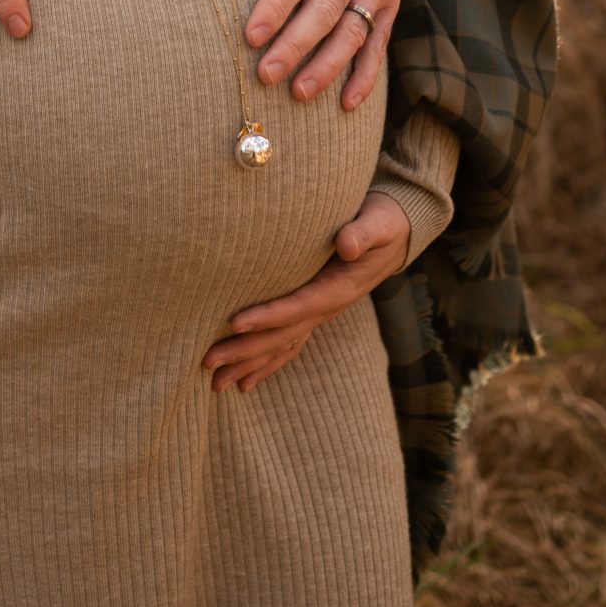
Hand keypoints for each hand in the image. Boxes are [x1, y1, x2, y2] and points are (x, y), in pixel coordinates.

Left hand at [203, 193, 411, 393]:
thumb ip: (363, 233)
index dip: (267, 317)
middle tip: (207, 363)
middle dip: (245, 351)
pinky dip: (266, 363)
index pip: (297, 306)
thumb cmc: (383, 222)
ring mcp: (320, 313)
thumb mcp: (378, 223)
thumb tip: (347, 245)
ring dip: (248, 365)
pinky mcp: (314, 310)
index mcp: (338, 289)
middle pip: (281, 336)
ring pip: (281, 345)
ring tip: (215, 384)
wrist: (397, 234)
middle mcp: (327, 308)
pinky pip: (288, 343)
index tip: (234, 324)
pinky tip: (244, 380)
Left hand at [224, 0, 405, 110]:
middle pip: (325, 8)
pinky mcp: (390, 1)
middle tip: (265, 73)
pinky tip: (346, 103)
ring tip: (298, 91)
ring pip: (353, 31)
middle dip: (295, 43)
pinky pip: (379, 42)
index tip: (250, 34)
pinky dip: (366, 74)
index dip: (276, 4)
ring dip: (327, 65)